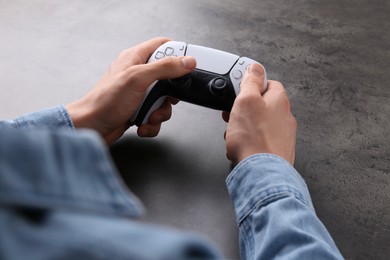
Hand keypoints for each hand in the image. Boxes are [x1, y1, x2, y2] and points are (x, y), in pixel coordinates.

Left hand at [66, 37, 195, 143]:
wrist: (91, 127)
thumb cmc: (105, 101)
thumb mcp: (138, 78)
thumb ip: (165, 67)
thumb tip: (187, 61)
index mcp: (135, 58)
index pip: (163, 46)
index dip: (178, 53)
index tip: (187, 66)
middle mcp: (138, 74)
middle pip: (168, 78)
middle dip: (170, 94)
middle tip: (164, 98)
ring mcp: (139, 93)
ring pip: (164, 100)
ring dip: (160, 112)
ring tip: (148, 115)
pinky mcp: (138, 110)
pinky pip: (155, 115)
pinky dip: (152, 123)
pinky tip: (142, 124)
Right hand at [223, 64, 296, 164]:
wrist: (262, 173)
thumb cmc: (254, 139)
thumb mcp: (246, 100)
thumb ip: (251, 81)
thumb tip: (255, 67)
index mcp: (279, 100)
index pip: (268, 83)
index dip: (251, 85)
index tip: (239, 89)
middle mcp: (285, 116)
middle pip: (261, 105)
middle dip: (244, 110)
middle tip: (232, 115)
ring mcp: (283, 135)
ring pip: (258, 124)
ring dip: (244, 127)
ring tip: (234, 134)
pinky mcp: (277, 151)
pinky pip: (260, 140)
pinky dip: (250, 141)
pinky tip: (241, 147)